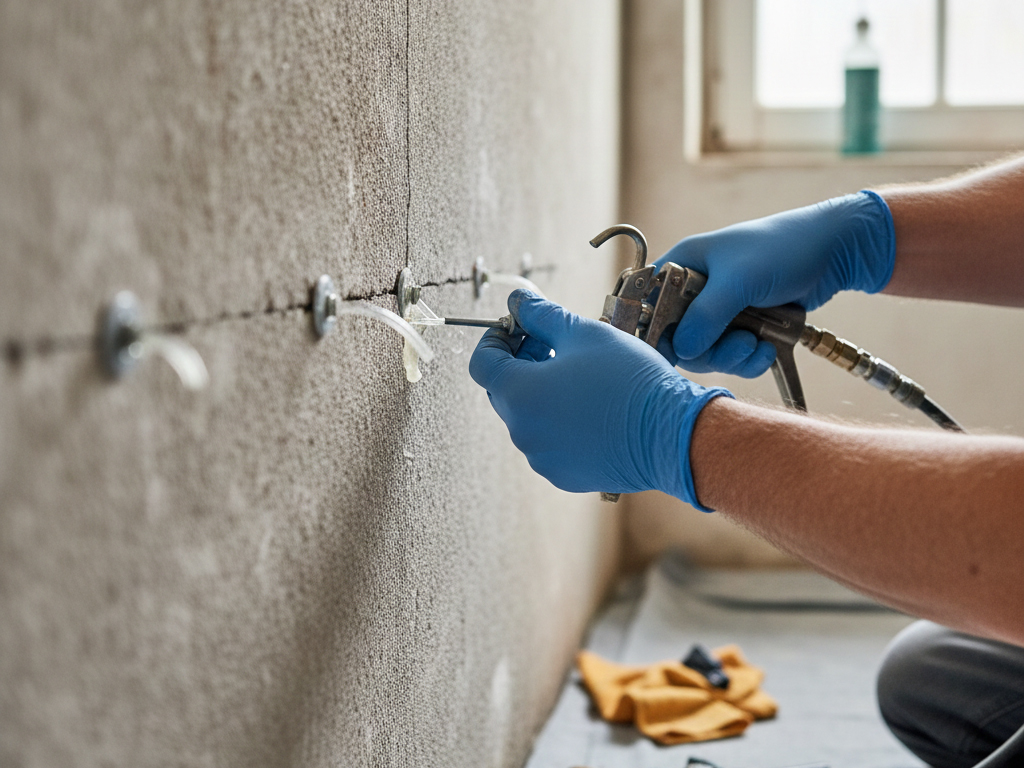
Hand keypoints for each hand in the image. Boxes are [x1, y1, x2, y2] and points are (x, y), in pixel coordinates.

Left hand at [469, 290, 730, 508]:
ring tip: (578, 376)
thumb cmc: (629, 381)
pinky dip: (558, 422)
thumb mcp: (584, 333)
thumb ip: (542, 315)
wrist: (672, 434)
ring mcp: (541, 458)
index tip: (519, 327)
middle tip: (554, 345)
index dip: (496, 339)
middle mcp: (522, 432)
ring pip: (527, 417)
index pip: (482, 363)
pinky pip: (548, 442)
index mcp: (519, 394)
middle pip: (502, 390)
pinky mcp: (563, 474)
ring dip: (541, 393)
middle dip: (520, 363)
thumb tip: (518, 301)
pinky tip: (590, 406)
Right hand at [654, 190, 894, 377]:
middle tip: (737, 345)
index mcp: (683, 266)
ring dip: (734, 357)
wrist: (834, 250)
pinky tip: (768, 349)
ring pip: (708, 351)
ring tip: (758, 345)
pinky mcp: (744, 325)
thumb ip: (706, 316)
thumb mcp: (739, 280)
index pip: (649, 305)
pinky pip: (734, 356)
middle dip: (709, 349)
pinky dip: (750, 359)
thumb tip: (683, 350)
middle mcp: (696, 290)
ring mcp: (721, 309)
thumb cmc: (782, 248)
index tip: (674, 350)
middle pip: (680, 338)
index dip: (655, 330)